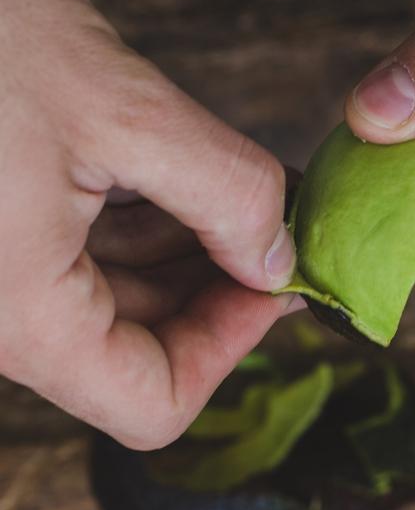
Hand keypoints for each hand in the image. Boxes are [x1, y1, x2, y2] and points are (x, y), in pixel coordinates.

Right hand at [0, 0, 296, 448]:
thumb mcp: (121, 107)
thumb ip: (223, 192)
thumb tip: (277, 256)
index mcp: (18, 311)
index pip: (152, 402)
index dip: (232, 345)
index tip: (281, 281)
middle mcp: (3, 304)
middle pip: (145, 344)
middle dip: (227, 285)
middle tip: (291, 226)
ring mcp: (2, 262)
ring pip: (127, 291)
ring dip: (201, 245)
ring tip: (266, 191)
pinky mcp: (6, 217)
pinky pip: (95, 244)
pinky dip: (159, 214)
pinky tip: (207, 173)